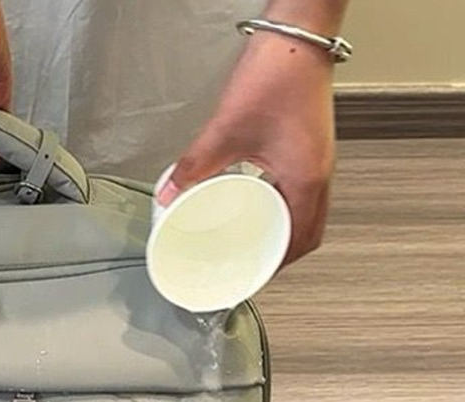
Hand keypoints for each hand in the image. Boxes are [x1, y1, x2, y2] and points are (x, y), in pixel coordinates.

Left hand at [156, 30, 337, 266]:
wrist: (299, 36)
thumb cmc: (277, 76)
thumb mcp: (226, 130)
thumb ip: (194, 166)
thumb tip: (169, 195)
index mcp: (306, 179)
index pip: (299, 242)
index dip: (277, 267)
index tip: (253, 278)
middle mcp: (320, 173)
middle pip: (308, 232)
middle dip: (282, 255)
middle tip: (252, 266)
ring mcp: (318, 160)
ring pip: (308, 213)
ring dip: (285, 232)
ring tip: (254, 243)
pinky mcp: (310, 147)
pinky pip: (302, 191)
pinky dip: (285, 208)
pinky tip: (260, 205)